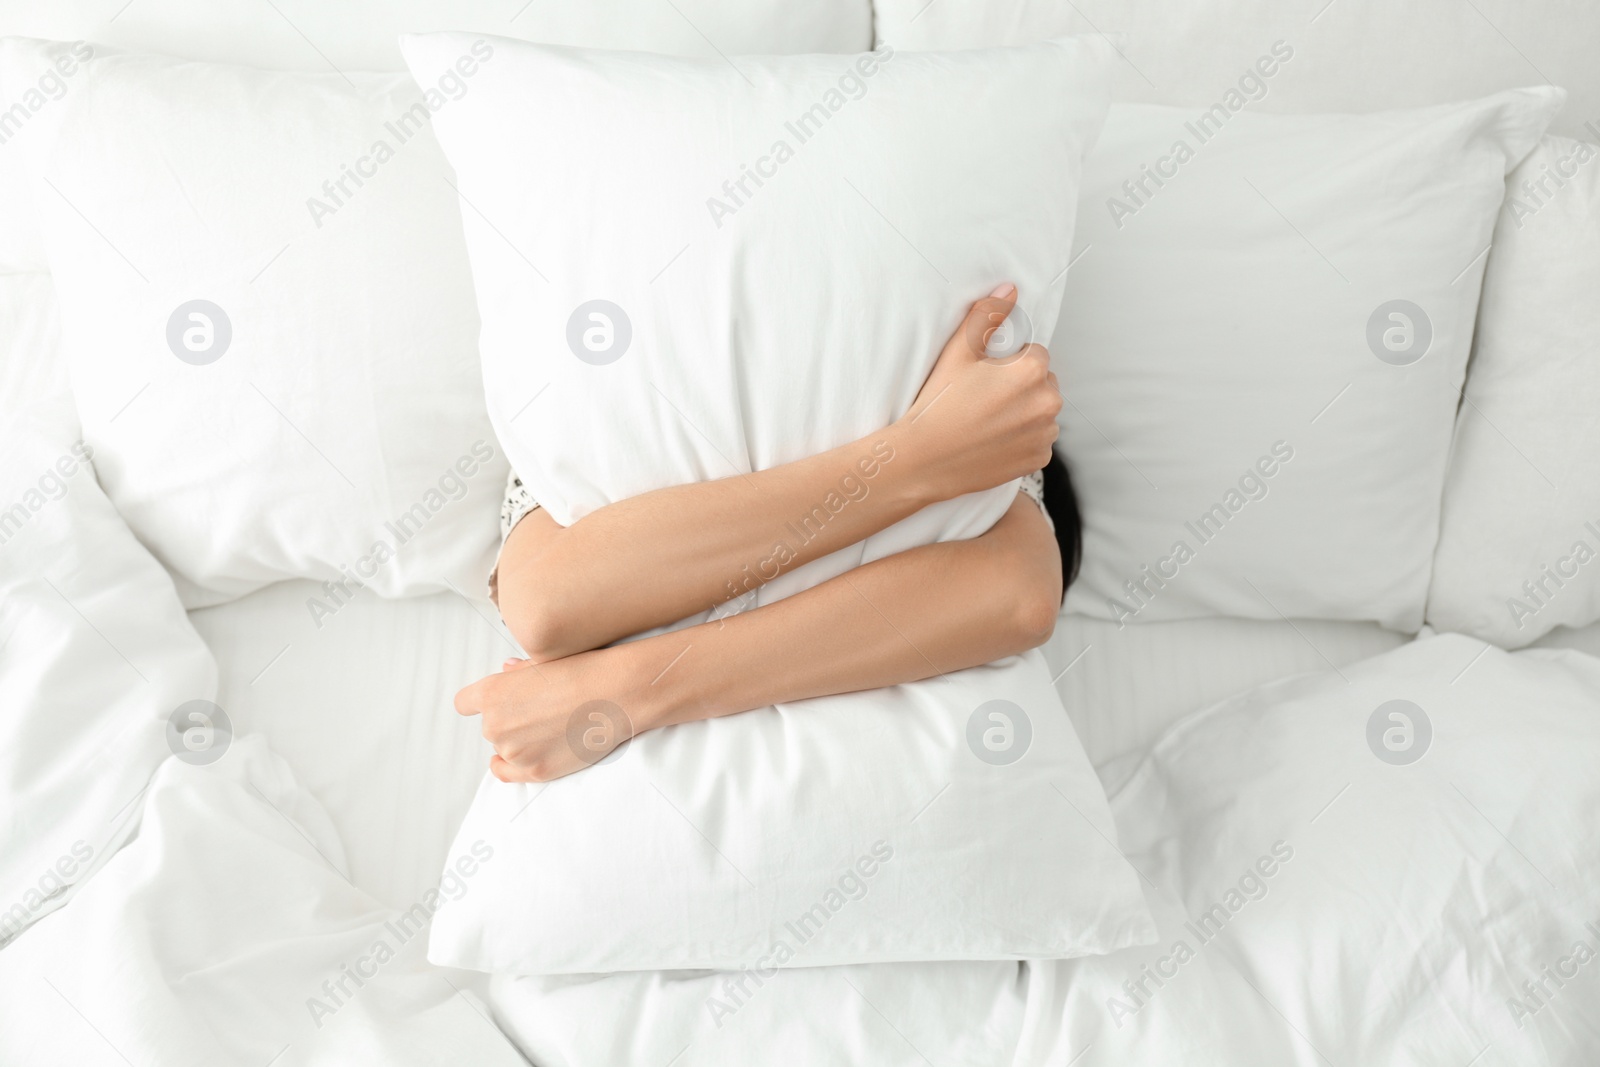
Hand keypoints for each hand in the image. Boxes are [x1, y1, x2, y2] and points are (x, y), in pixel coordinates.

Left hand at [454, 647, 652, 782]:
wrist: (614, 693)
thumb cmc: (583, 671)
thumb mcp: (543, 662)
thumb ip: (518, 673)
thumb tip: (509, 671)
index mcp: (492, 693)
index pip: (464, 704)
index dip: (479, 704)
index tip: (491, 706)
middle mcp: (495, 724)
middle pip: (490, 727)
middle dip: (509, 722)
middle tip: (539, 713)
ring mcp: (514, 751)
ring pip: (503, 749)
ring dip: (519, 742)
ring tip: (550, 728)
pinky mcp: (534, 771)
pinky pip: (507, 773)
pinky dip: (511, 766)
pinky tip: (519, 759)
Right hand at [896, 283, 1060, 500]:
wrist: (924, 460)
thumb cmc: (939, 404)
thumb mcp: (958, 352)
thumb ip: (987, 316)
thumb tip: (1010, 289)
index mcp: (1033, 369)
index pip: (1034, 354)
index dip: (1007, 364)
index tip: (983, 379)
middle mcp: (1048, 401)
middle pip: (1042, 383)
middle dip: (1020, 387)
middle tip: (982, 400)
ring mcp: (1045, 433)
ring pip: (1041, 412)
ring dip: (1023, 413)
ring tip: (987, 422)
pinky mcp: (1038, 458)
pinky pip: (1038, 441)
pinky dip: (1022, 440)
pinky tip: (993, 441)